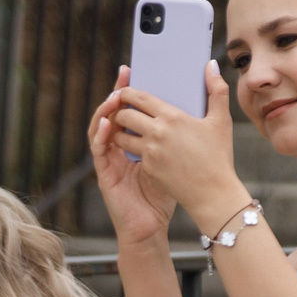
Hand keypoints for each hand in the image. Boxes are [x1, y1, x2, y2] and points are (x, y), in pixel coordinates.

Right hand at [89, 67, 177, 249]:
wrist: (155, 225)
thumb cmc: (171, 192)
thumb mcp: (182, 156)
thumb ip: (185, 132)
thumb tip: (199, 106)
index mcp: (140, 139)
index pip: (131, 109)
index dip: (131, 90)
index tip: (136, 71)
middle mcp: (121, 145)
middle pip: (115, 112)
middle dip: (119, 92)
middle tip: (126, 75)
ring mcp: (111, 157)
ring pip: (101, 126)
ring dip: (106, 109)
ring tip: (115, 95)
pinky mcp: (104, 171)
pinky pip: (97, 148)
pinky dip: (100, 133)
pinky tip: (108, 122)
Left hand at [102, 62, 247, 226]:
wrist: (213, 194)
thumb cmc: (219, 156)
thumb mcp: (221, 121)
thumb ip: (216, 90)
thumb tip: (210, 65)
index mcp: (171, 117)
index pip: (137, 97)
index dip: (126, 92)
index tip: (125, 92)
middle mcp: (156, 133)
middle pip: (124, 115)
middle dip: (120, 111)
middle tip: (124, 111)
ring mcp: (150, 153)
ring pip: (121, 136)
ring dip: (121, 132)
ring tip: (129, 130)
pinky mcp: (147, 170)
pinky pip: (132, 155)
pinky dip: (133, 151)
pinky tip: (141, 150)